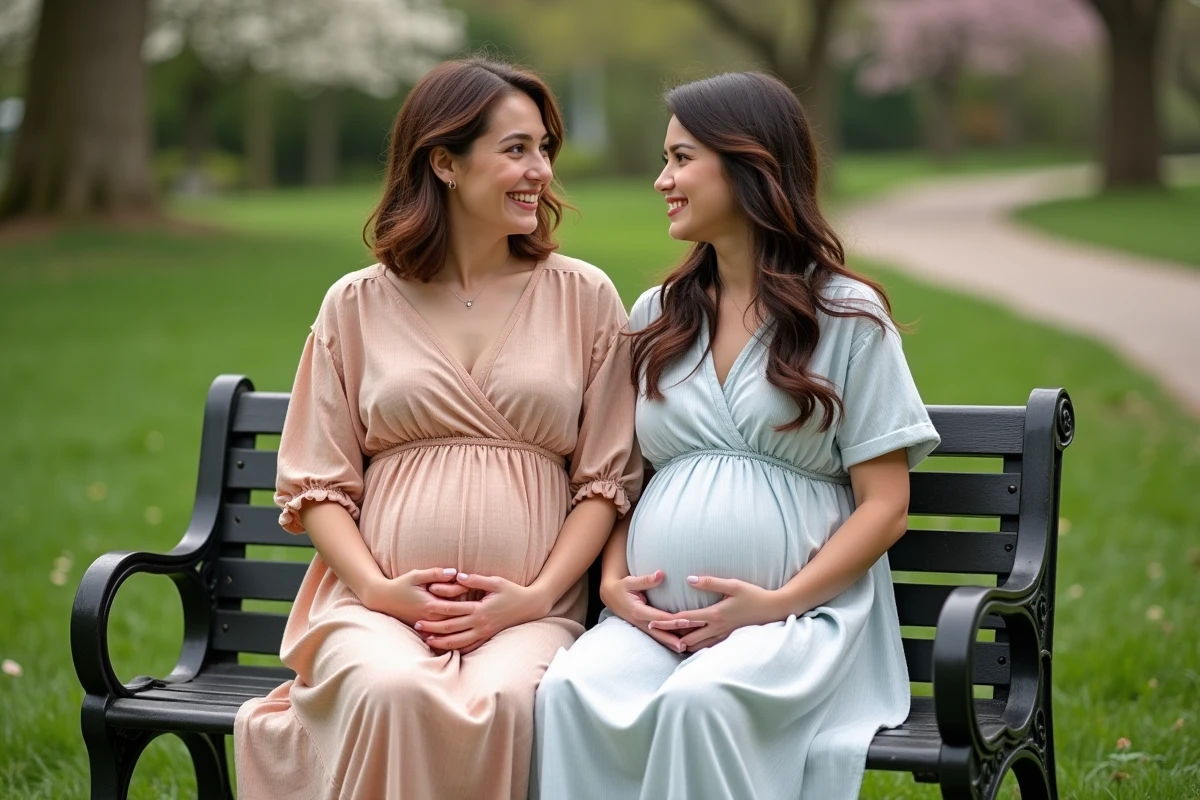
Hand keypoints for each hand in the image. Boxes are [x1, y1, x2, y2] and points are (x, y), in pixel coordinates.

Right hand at [362, 567, 477, 626]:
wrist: (383, 600)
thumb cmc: (400, 585)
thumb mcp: (416, 575)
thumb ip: (435, 574)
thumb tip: (454, 572)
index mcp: (431, 605)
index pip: (456, 602)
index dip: (467, 594)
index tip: (476, 586)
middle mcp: (431, 618)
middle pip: (457, 617)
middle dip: (470, 611)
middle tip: (483, 603)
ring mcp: (428, 626)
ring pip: (452, 627)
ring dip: (465, 622)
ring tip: (479, 617)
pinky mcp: (425, 628)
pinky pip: (444, 633)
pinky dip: (455, 632)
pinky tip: (466, 629)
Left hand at [417, 573, 548, 653]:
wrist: (529, 606)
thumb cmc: (512, 591)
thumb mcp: (496, 581)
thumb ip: (476, 579)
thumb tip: (458, 575)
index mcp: (480, 608)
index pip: (453, 609)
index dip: (436, 608)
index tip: (423, 606)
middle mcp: (480, 623)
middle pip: (451, 627)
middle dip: (433, 628)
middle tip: (417, 626)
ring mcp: (484, 632)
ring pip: (458, 641)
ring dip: (442, 641)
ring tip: (427, 641)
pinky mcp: (487, 637)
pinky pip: (470, 647)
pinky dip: (457, 649)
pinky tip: (447, 649)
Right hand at [600, 570, 705, 653]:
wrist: (609, 595)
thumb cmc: (621, 587)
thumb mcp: (630, 581)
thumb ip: (646, 579)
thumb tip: (660, 574)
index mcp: (638, 610)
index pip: (660, 617)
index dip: (674, 620)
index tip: (688, 621)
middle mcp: (640, 621)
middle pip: (660, 632)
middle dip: (675, 638)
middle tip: (689, 644)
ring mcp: (641, 626)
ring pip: (658, 637)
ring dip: (671, 643)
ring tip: (686, 648)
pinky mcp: (642, 627)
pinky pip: (656, 636)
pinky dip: (666, 641)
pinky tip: (676, 646)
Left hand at [648, 575, 781, 651]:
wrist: (774, 610)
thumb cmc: (754, 595)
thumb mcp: (733, 584)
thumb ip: (710, 582)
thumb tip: (689, 579)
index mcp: (715, 615)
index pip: (685, 620)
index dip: (667, 622)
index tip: (652, 623)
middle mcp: (717, 628)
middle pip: (687, 637)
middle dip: (670, 635)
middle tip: (654, 633)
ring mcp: (723, 636)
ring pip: (697, 645)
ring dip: (682, 642)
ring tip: (668, 639)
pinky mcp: (728, 638)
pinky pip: (708, 646)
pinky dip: (696, 645)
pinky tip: (690, 642)